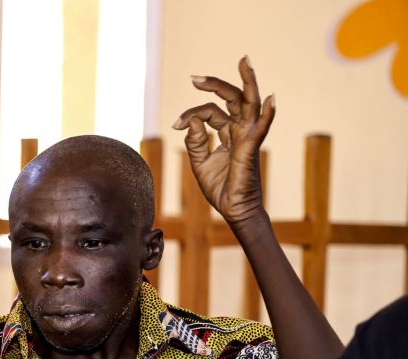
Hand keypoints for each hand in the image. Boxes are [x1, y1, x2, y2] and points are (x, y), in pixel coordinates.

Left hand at [172, 56, 274, 225]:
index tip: (176, 124)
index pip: (210, 113)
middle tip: (194, 78)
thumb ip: (195, 141)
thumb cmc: (220, 187)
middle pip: (232, 99)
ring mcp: (247, 137)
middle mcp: (240, 131)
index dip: (191, 114)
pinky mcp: (250, 149)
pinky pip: (260, 129)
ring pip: (249, 104)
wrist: (233, 209)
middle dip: (215, 84)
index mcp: (228, 133)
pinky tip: (270, 100)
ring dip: (248, 81)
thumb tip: (191, 121)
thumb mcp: (200, 162)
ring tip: (245, 61)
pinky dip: (267, 114)